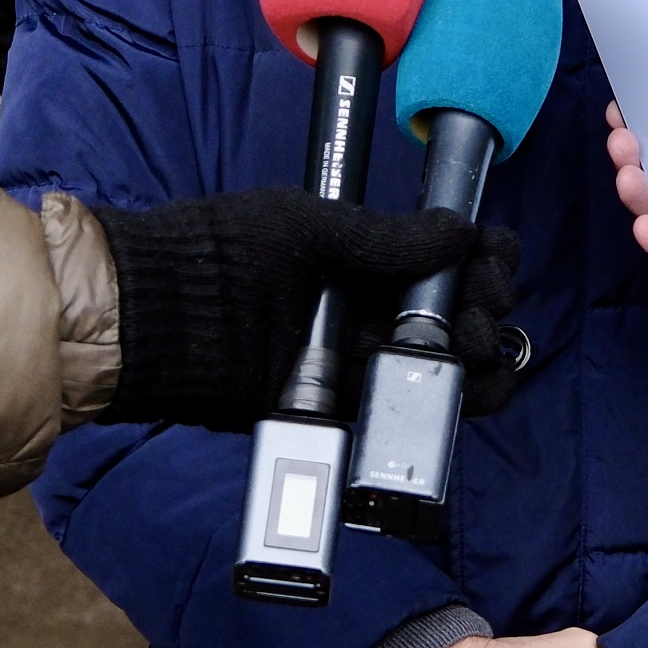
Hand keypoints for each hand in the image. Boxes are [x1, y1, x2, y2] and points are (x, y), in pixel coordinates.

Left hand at [90, 192, 520, 429]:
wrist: (154, 316)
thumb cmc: (222, 253)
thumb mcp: (307, 229)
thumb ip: (385, 239)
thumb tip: (460, 232)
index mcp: (366, 258)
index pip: (447, 256)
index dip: (483, 258)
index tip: (494, 259)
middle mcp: (368, 310)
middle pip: (457, 315)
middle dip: (486, 309)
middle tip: (481, 307)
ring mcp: (354, 362)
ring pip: (441, 369)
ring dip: (477, 362)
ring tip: (474, 351)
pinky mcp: (336, 412)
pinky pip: (398, 417)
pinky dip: (437, 409)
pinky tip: (458, 392)